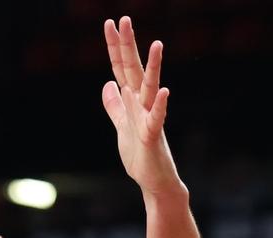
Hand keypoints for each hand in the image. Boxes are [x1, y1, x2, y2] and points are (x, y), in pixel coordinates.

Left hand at [102, 17, 180, 196]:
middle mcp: (142, 104)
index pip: (120, 68)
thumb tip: (107, 84)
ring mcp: (149, 118)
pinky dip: (161, 106)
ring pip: (150, 88)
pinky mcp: (153, 137)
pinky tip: (165, 92)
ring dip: (154, 67)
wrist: (154, 182)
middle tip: (124, 19)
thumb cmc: (140, 155)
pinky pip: (157, 119)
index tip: (109, 23)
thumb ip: (114, 106)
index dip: (114, 47)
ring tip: (157, 44)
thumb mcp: (121, 126)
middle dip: (128, 45)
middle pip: (133, 70)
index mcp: (132, 101)